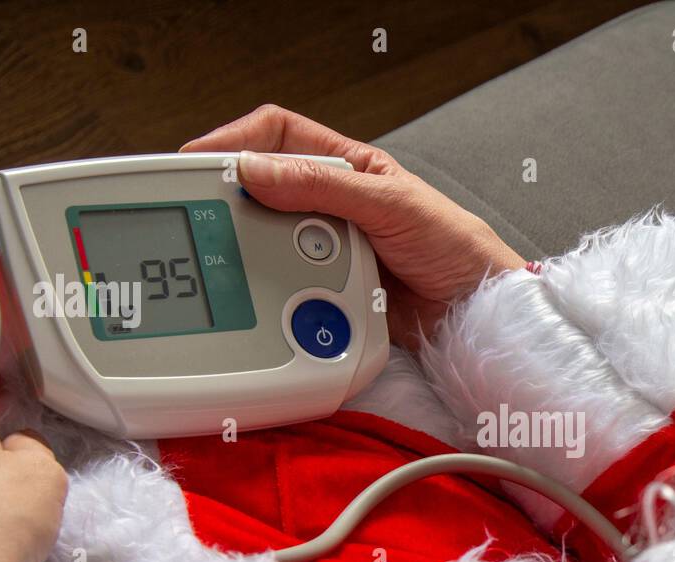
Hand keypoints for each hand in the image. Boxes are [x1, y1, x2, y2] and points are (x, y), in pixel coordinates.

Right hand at [181, 104, 525, 348]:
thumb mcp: (390, 204)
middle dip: (232, 199)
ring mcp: (324, 250)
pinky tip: (270, 292)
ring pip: (266, 241)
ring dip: (252, 249)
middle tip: (203, 215)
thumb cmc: (453, 246)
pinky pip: (285, 285)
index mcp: (346, 168)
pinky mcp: (325, 291)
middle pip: (261, 190)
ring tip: (238, 257)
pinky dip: (273, 289)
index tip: (199, 162)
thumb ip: (323, 185)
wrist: (475, 311)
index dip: (236, 141)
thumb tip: (256, 170)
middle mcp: (330, 206)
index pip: (278, 136)